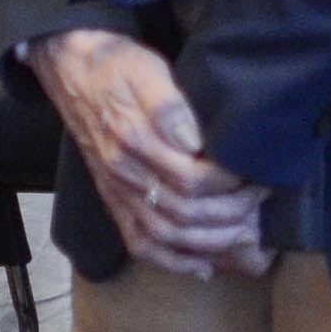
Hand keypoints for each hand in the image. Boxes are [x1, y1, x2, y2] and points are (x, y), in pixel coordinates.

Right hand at [28, 28, 273, 279]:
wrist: (70, 68)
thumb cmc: (115, 65)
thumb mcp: (145, 69)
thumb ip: (168, 104)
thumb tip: (195, 140)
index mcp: (132, 139)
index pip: (191, 180)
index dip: (229, 184)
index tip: (253, 173)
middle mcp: (123, 173)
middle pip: (184, 215)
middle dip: (231, 215)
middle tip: (259, 201)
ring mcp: (116, 191)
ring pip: (167, 237)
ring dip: (212, 243)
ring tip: (245, 232)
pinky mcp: (113, 199)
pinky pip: (140, 244)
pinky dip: (174, 262)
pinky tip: (204, 265)